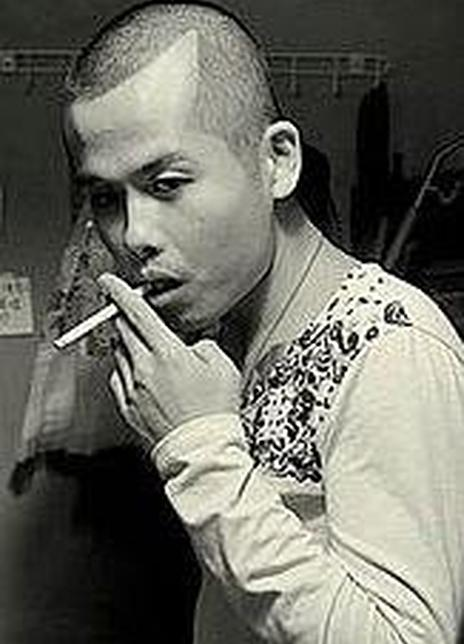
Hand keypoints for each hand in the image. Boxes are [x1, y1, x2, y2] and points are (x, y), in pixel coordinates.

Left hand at [98, 273, 241, 445]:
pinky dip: (126, 370)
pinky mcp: (129, 408)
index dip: (120, 293)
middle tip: (133, 314)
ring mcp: (133, 389)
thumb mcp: (222, 365)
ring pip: (119, 355)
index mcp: (167, 353)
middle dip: (125, 317)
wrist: (202, 449)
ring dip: (128, 345)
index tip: (110, 282)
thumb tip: (195, 340)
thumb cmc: (214, 410)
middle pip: (123, 331)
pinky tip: (141, 374)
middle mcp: (144, 368)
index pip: (137, 313)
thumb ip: (205, 343)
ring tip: (147, 350)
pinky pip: (118, 379)